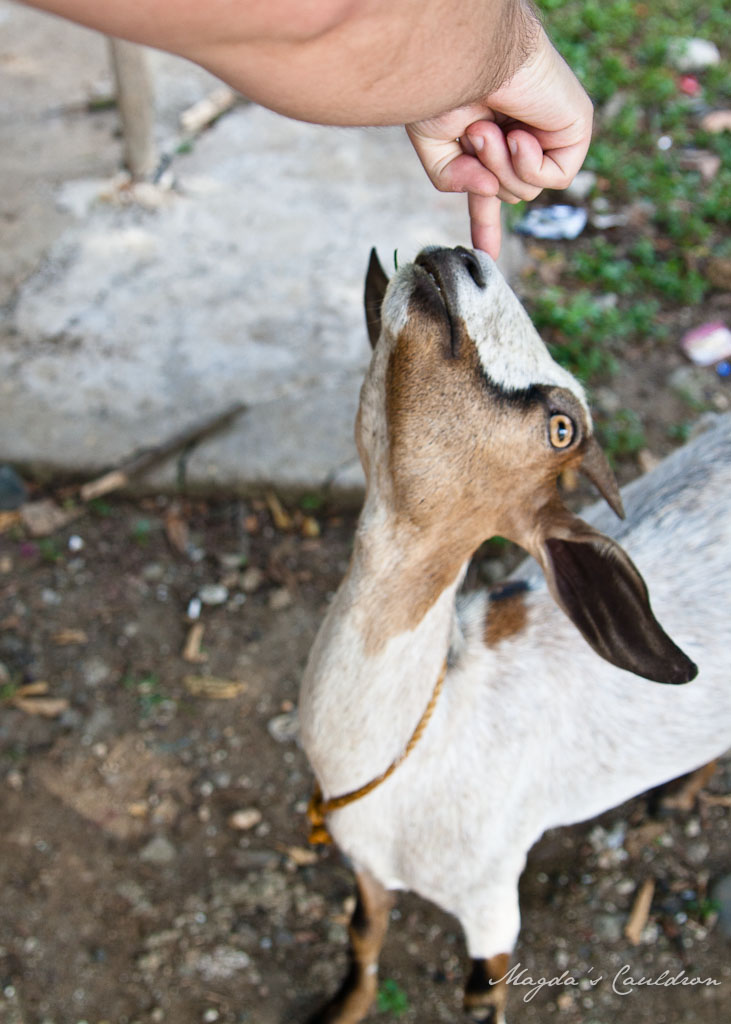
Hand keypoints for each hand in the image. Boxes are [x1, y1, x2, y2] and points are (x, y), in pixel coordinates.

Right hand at [406, 27, 592, 258]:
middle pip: (509, 194)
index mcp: (490, 136)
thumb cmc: (443, 85)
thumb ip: (452, 179)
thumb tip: (487, 192)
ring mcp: (549, 131)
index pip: (492, 187)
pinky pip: (555, 179)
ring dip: (502, 169)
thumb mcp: (434, 145)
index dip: (486, 221)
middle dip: (486, 175)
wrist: (464, 55)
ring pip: (528, 191)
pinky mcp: (575, 127)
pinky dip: (530, 167)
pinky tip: (518, 137)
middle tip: (476, 132)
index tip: (485, 253)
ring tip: (491, 128)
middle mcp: (522, 133)